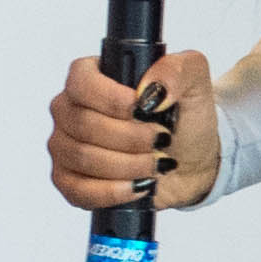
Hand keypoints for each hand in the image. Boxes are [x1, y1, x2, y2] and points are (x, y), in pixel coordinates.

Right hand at [50, 55, 209, 212]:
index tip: (143, 109)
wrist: (190, 160)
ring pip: (83, 157)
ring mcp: (65, 146)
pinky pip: (77, 190)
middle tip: (160, 139)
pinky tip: (138, 186)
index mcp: (92, 76)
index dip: (110, 98)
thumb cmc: (185, 118)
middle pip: (83, 124)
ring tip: (156, 163)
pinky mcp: (69, 181)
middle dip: (130, 137)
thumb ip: (176, 70)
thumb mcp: (194, 81)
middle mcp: (70, 109)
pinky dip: (113, 192)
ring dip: (128, 165)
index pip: (81, 81)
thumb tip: (150, 89)